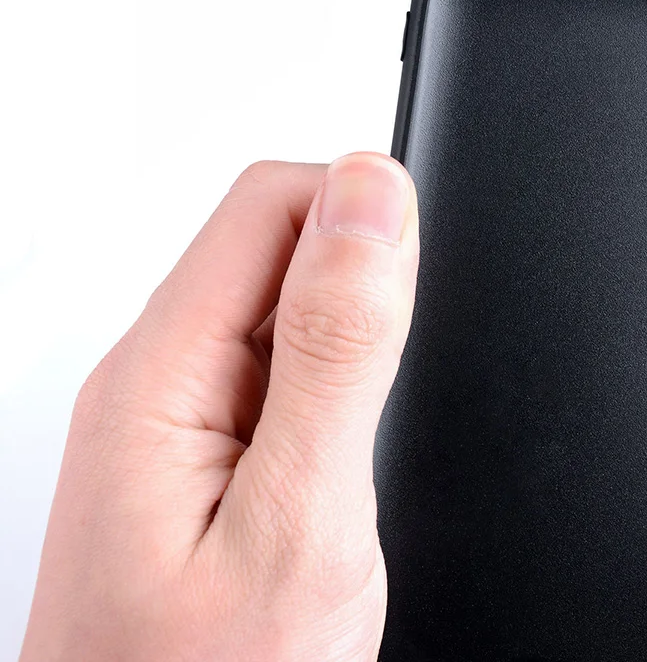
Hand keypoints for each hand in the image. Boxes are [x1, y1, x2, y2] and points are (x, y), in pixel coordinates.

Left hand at [21, 154, 418, 660]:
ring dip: (353, 350)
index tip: (418, 291)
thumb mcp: (300, 517)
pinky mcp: (202, 458)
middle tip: (388, 395)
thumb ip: (336, 351)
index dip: (368, 213)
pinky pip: (282, 379)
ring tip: (362, 448)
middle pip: (279, 244)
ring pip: (287, 311)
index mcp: (162, 374)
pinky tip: (344, 469)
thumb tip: (370, 202)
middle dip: (364, 288)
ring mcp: (175, 423)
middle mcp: (156, 383)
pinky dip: (338, 398)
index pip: (272, 202)